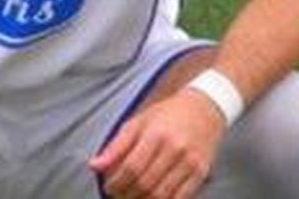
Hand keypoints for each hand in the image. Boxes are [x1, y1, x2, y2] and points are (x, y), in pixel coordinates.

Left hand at [89, 87, 225, 198]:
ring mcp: (190, 162)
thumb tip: (94, 165)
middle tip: (118, 196)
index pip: (132, 167)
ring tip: (132, 198)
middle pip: (146, 183)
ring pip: (161, 195)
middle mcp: (175, 148)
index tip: (108, 187)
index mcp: (156, 133)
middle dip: (127, 194)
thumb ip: (116, 145)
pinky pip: (180, 198)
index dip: (116, 182)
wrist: (204, 108)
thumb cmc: (167, 115)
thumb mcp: (138, 122)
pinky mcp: (201, 173)